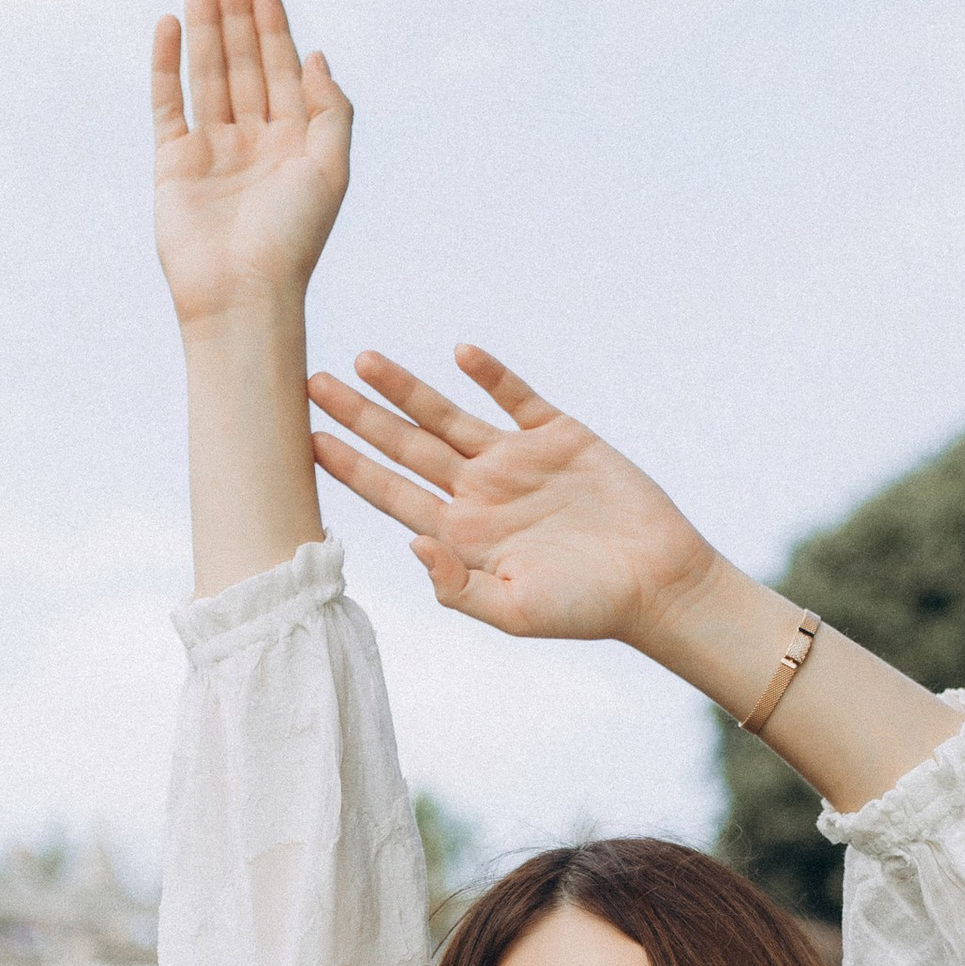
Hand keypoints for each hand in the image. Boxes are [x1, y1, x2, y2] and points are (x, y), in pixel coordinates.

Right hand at [153, 0, 351, 330]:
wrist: (241, 294)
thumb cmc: (292, 241)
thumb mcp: (331, 170)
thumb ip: (332, 111)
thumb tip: (317, 56)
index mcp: (293, 144)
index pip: (282, 72)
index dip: (273, 28)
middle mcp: (253, 142)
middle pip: (242, 63)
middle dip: (236, 14)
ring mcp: (211, 151)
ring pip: (207, 74)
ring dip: (204, 25)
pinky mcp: (173, 164)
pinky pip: (168, 103)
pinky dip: (167, 64)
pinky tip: (171, 24)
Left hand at [306, 348, 720, 652]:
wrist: (657, 582)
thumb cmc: (587, 608)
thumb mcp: (515, 611)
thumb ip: (457, 585)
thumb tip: (410, 544)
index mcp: (462, 535)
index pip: (391, 494)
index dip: (349, 467)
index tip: (307, 441)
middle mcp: (479, 494)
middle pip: (405, 446)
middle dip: (358, 416)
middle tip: (311, 382)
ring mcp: (516, 462)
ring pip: (447, 415)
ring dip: (406, 388)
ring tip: (363, 360)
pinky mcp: (559, 438)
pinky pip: (516, 397)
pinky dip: (490, 375)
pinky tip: (459, 354)